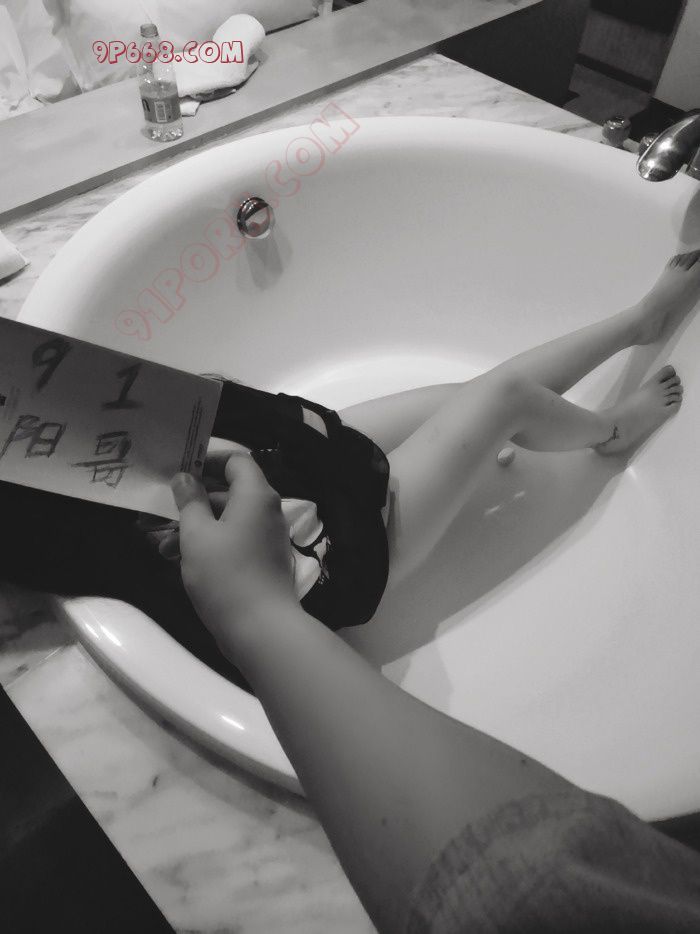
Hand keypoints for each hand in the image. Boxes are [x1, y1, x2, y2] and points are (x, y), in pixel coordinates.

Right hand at [169, 450, 297, 648]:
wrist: (261, 628)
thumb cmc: (225, 574)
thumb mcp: (197, 534)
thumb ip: (189, 500)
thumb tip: (186, 477)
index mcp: (255, 495)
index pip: (236, 461)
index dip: (209, 460)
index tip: (180, 469)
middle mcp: (265, 511)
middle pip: (226, 492)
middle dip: (189, 502)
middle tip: (155, 512)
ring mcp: (265, 537)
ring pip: (224, 520)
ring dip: (192, 528)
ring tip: (159, 547)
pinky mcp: (261, 561)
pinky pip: (232, 541)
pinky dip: (207, 545)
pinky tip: (177, 561)